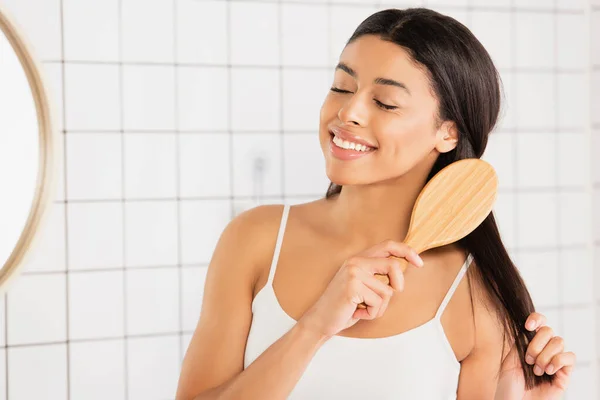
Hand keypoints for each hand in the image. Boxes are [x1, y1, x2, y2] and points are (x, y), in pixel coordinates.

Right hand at [297, 240, 423, 338]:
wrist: (320, 319)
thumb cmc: (344, 306)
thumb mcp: (363, 286)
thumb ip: (377, 277)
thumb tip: (400, 276)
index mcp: (359, 259)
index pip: (388, 246)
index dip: (406, 251)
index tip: (419, 262)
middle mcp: (356, 262)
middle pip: (392, 265)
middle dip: (398, 283)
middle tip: (394, 292)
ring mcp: (353, 272)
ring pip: (387, 291)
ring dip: (379, 307)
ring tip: (363, 308)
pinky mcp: (353, 286)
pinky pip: (378, 302)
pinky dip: (371, 313)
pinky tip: (357, 312)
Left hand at [497, 312, 575, 399]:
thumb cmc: (509, 385)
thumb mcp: (509, 360)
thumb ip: (521, 343)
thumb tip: (531, 329)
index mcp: (529, 343)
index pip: (540, 322)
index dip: (537, 319)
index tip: (528, 326)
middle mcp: (544, 350)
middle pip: (549, 330)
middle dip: (536, 344)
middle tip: (528, 360)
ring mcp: (555, 361)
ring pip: (559, 342)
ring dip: (545, 356)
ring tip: (536, 370)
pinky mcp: (565, 374)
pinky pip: (570, 357)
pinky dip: (558, 361)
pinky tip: (548, 371)